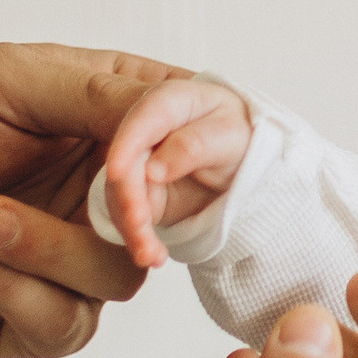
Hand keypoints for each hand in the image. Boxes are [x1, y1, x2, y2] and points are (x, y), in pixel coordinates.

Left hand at [0, 45, 183, 357]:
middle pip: (183, 218)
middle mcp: (109, 197)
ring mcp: (74, 263)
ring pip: (121, 278)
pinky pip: (65, 322)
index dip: (203, 149)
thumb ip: (103, 95)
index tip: (155, 153)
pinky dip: (10, 284)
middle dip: (136, 209)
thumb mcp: (10, 77)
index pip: (207, 138)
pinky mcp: (35, 320)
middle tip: (96, 189)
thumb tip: (176, 123)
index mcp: (117, 126)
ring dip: (43, 246)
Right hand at [94, 73, 255, 267]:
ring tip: (151, 254)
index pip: (145, 116)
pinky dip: (138, 238)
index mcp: (171, 101)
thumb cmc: (238, 139)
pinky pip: (128, 215)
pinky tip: (153, 256)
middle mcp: (146, 131)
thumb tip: (153, 169)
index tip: (116, 173)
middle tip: (140, 225)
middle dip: (127, 196)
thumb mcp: (231, 138)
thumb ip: (195, 146)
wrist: (241, 165)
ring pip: (120, 194)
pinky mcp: (137, 193)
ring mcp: (137, 162)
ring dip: (131, 227)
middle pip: (125, 161)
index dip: (126, 143)